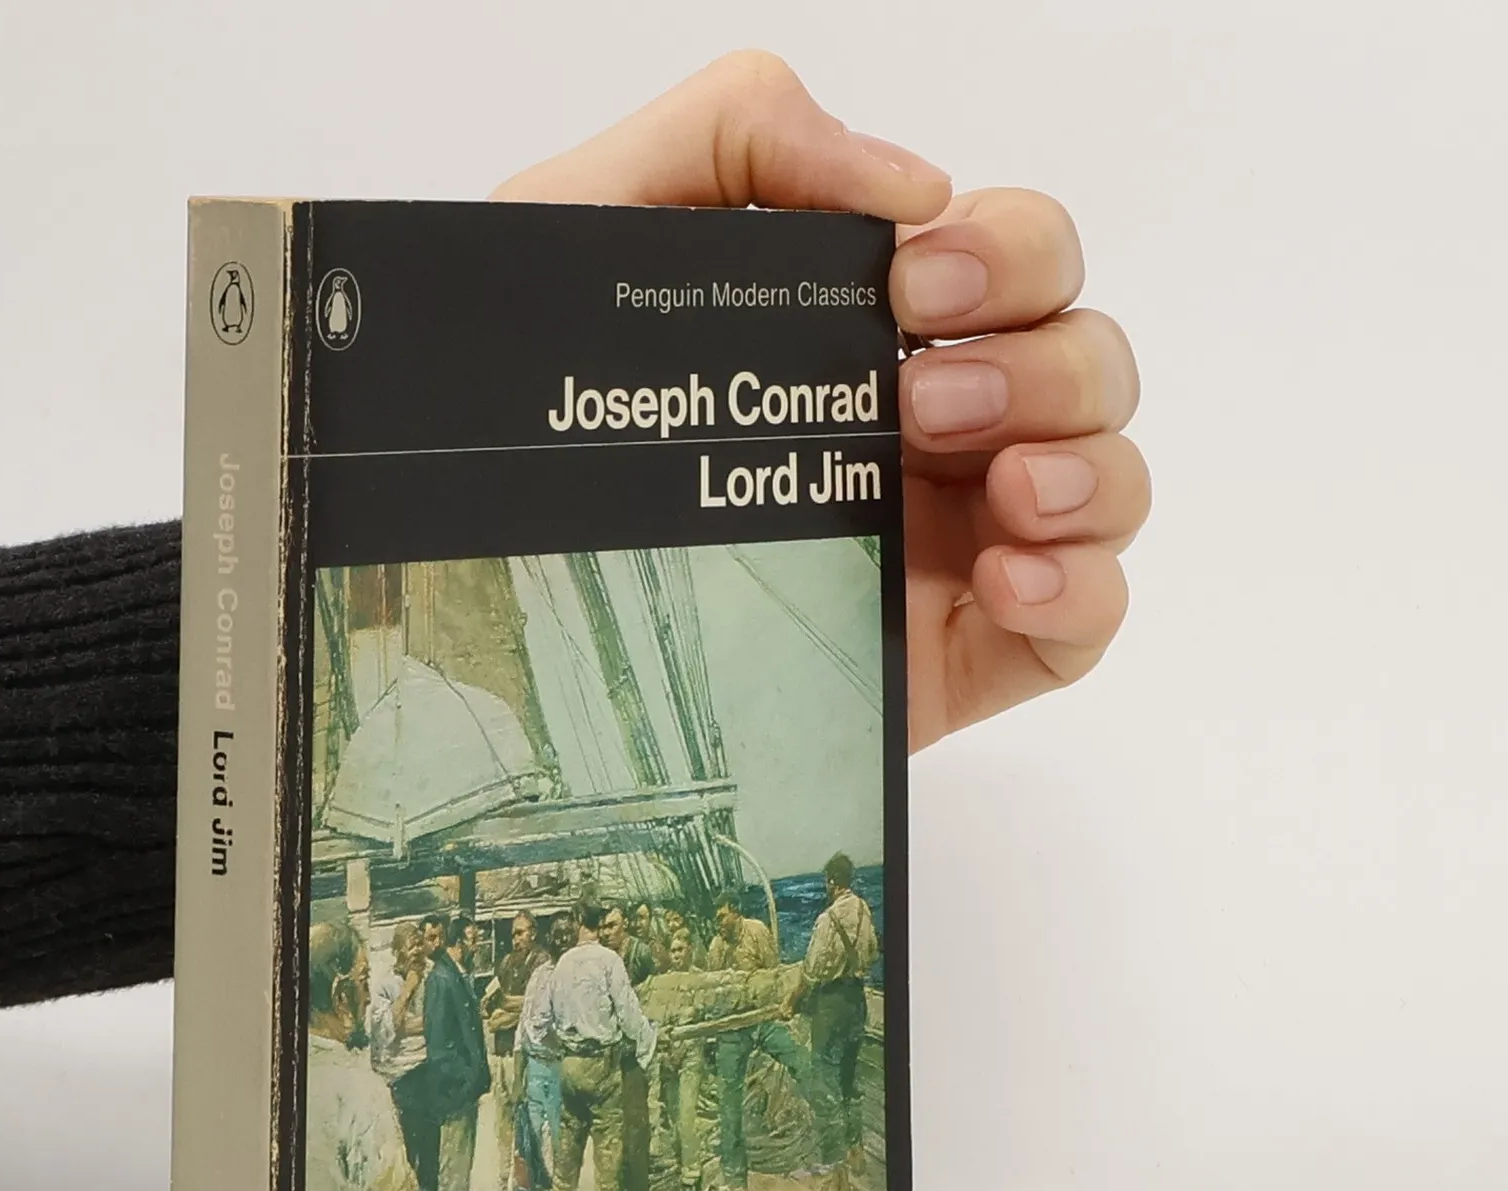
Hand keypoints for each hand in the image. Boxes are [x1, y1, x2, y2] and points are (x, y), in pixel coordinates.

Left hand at [495, 52, 1147, 751]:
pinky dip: (1086, 588)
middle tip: (918, 407)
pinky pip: (1084, 622)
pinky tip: (1011, 578)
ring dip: (1088, 466)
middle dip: (1039, 364)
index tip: (910, 289)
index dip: (1006, 253)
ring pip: (1109, 482)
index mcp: (870, 331)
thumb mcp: (589, 222)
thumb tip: (914, 184)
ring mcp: (949, 548)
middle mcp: (928, 433)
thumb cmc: (522, 406)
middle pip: (1086, 360)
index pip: (1018, 259)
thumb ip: (734, 131)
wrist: (480, 591)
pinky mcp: (949, 659)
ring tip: (1003, 493)